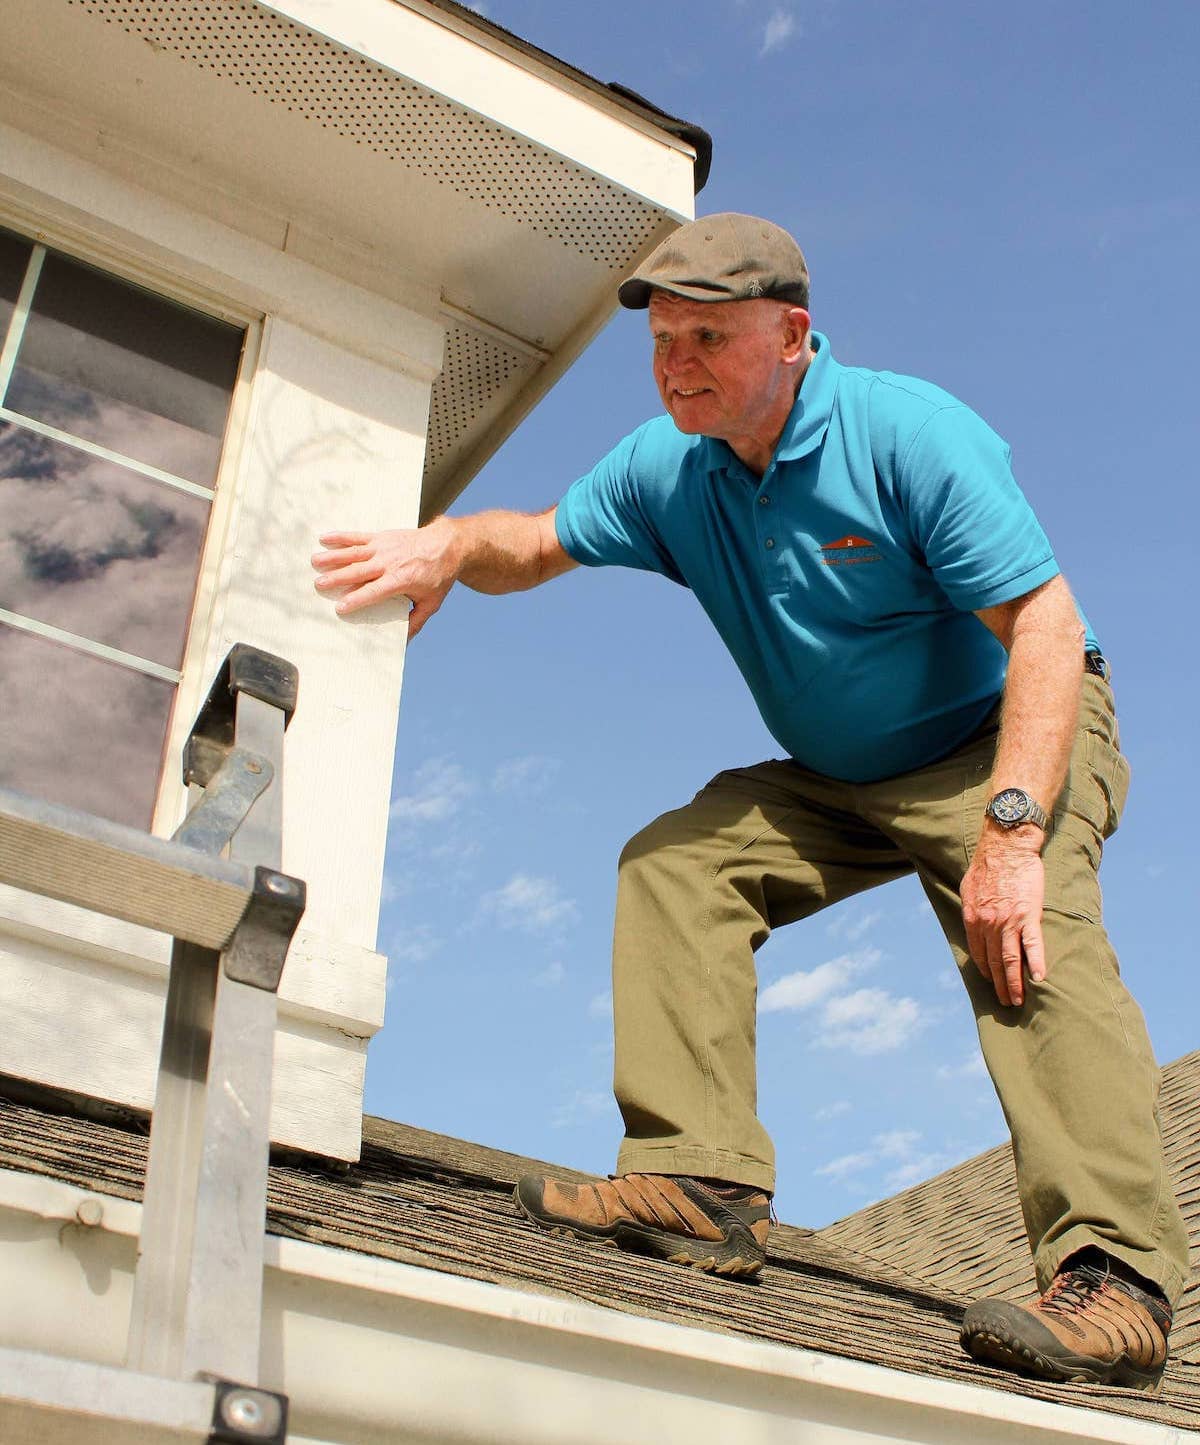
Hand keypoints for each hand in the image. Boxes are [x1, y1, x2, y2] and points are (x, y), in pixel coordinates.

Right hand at [311, 522, 458, 637]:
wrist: (446, 545)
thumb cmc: (438, 576)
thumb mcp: (432, 602)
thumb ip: (416, 621)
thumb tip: (404, 642)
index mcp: (401, 580)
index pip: (375, 591)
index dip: (357, 599)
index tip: (340, 607)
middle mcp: (389, 563)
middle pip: (359, 572)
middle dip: (338, 578)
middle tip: (318, 585)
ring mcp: (384, 548)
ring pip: (354, 553)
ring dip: (333, 557)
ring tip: (314, 562)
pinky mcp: (381, 537)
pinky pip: (357, 536)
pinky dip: (340, 537)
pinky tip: (324, 538)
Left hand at [960, 826, 1045, 1007]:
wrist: (1006, 847)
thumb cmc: (988, 865)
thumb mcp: (968, 889)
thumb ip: (971, 908)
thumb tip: (972, 920)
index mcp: (973, 919)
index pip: (979, 953)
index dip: (986, 970)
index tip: (991, 982)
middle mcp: (988, 925)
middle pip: (995, 962)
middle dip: (1000, 985)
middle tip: (1006, 1003)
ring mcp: (1008, 922)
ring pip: (1011, 959)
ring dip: (1015, 983)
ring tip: (1019, 1000)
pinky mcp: (1029, 915)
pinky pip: (1033, 945)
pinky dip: (1036, 963)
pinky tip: (1040, 979)